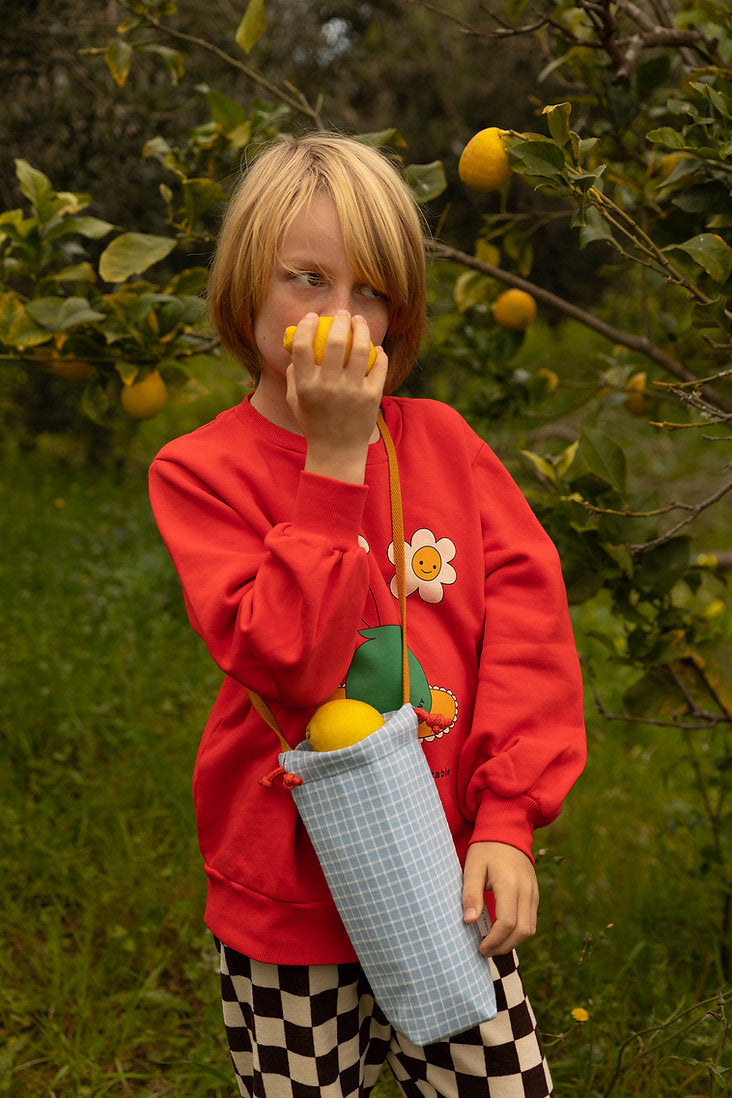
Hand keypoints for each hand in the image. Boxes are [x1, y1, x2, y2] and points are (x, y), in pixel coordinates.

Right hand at [286, 311, 387, 483]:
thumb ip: (293, 375)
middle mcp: (329, 387)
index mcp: (306, 387)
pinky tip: (376, 348)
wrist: (337, 453)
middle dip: (339, 320)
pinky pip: (379, 367)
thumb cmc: (313, 424)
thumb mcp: (295, 402)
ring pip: (360, 349)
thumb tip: (296, 347)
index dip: (306, 326)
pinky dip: (379, 353)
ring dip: (361, 328)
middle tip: (341, 314)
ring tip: (359, 322)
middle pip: (334, 341)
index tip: (312, 317)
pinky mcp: (372, 397)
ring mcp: (352, 392)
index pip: (302, 346)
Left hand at [462, 841, 538, 956]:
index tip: (480, 947)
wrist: (507, 831)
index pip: (507, 922)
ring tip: (493, 944)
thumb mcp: (473, 867)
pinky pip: (531, 920)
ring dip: (513, 942)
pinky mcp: (535, 894)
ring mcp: (533, 892)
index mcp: (509, 883)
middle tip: (485, 951)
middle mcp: (526, 890)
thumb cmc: (486, 849)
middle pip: (522, 931)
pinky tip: (503, 933)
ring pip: (530, 929)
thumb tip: (469, 921)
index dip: (494, 940)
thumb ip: (471, 894)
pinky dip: (519, 932)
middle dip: (503, 946)